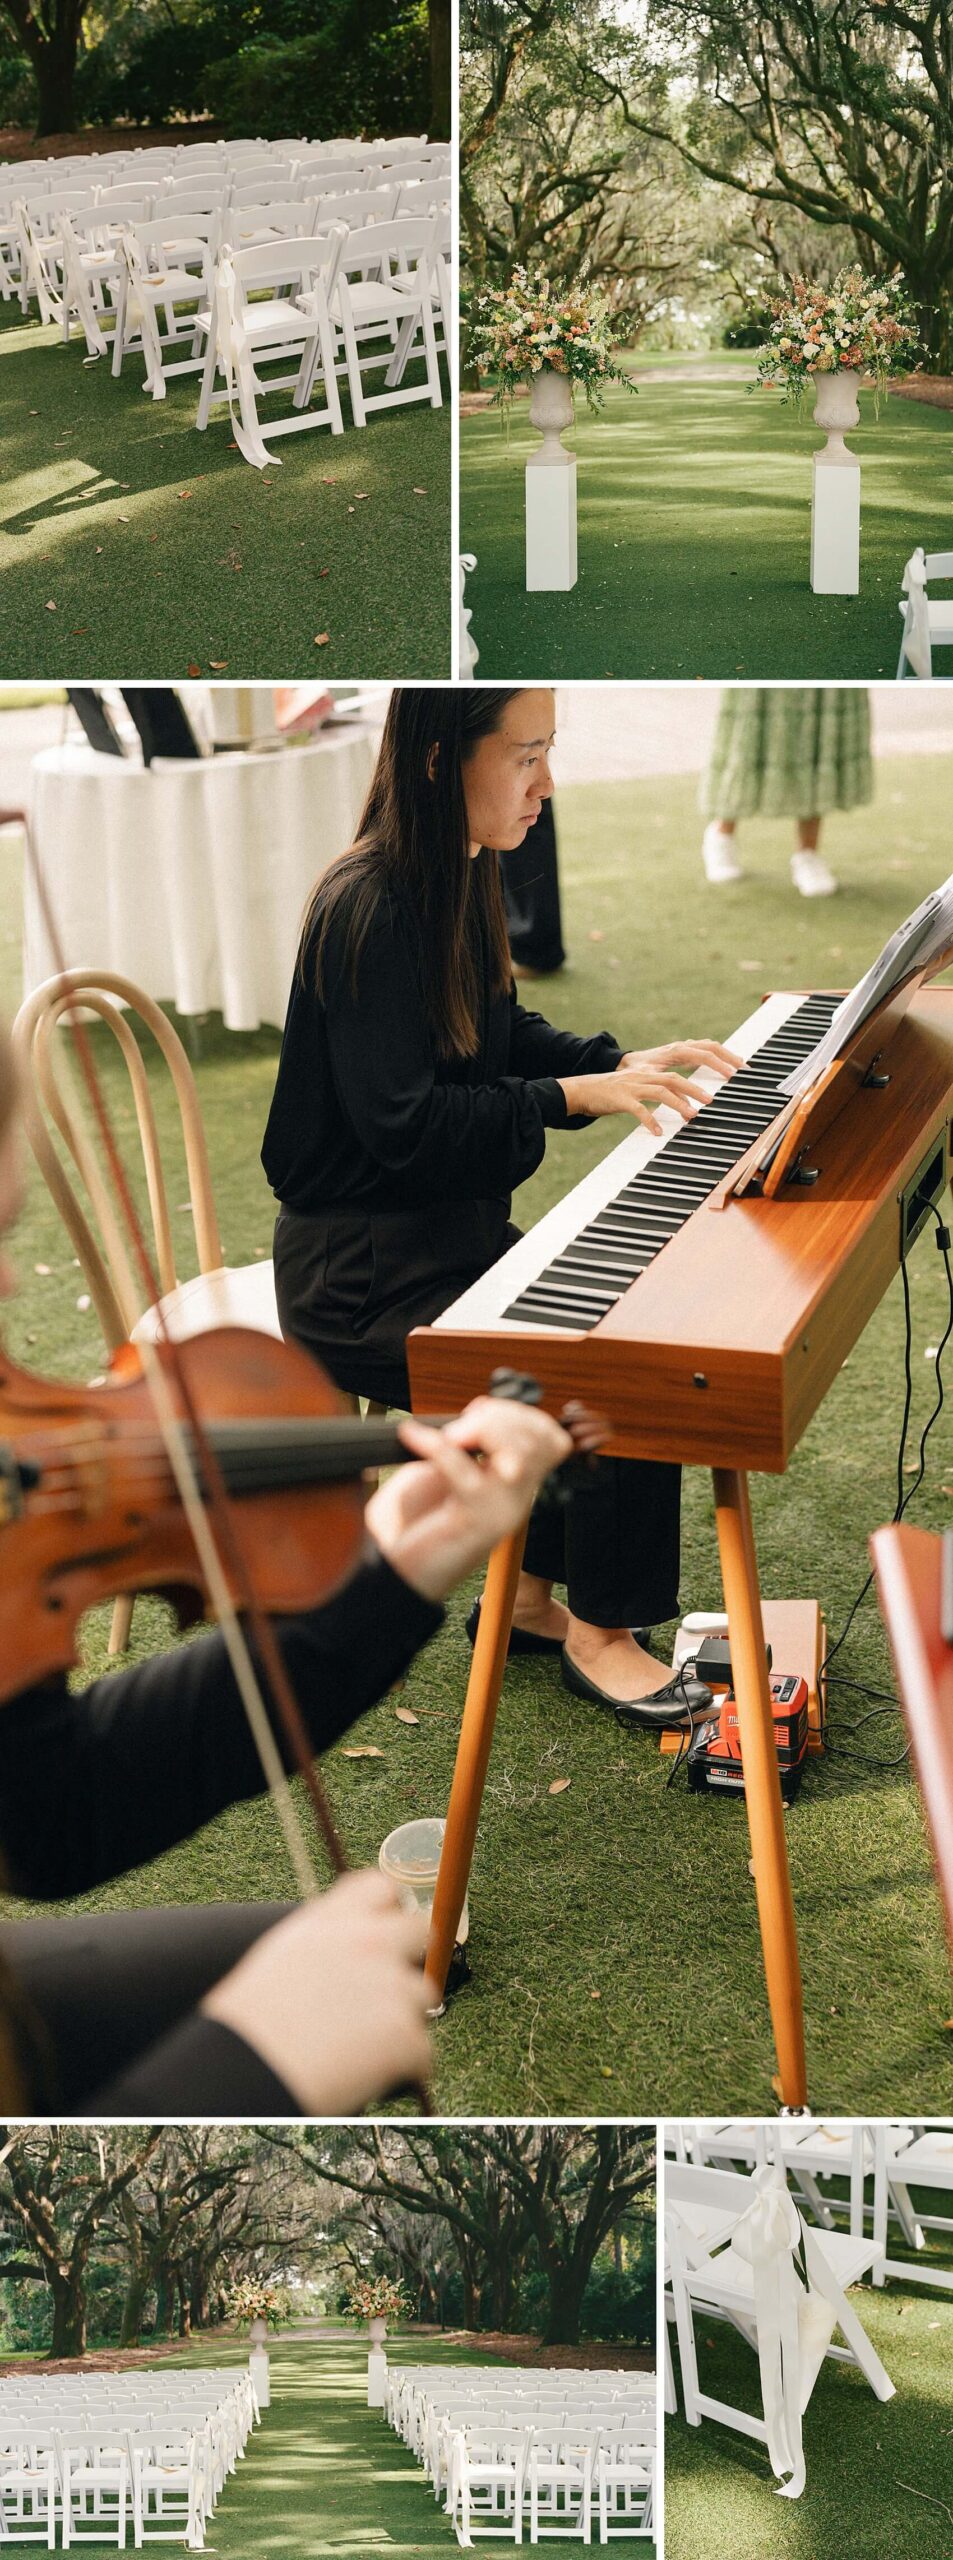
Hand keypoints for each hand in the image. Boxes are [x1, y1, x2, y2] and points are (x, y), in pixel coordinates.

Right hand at [201, 1869, 435, 2112]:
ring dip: (402, 2019)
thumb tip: (347, 1954)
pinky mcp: (406, 2034)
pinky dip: (403, 2069)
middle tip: (383, 1996)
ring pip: (421, 1996)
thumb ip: (323, 1943)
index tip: (379, 1936)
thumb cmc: (247, 2024)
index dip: (385, 1912)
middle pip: (418, 1932)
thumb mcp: (279, 1957)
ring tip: (361, 2048)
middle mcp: (368, 1942)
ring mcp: (392, 1986)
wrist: (243, 2072)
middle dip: (405, 1960)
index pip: (380, 1887)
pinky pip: (421, 2053)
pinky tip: (367, 2078)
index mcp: (331, 1919)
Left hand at [365, 1394, 572, 1602]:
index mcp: (515, 1486)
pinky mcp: (471, 1523)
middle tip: (463, 1423)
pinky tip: (411, 1435)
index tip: (478, 1411)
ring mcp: (499, 1513)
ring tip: (448, 1434)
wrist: (391, 1573)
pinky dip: (434, 1445)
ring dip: (482, 1430)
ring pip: (519, 1456)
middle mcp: (516, 1500)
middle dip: (503, 1416)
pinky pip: (464, 1472)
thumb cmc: (412, 1522)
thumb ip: (466, 1443)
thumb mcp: (444, 1471)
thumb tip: (475, 1416)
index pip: (550, 1439)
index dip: (519, 1415)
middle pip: (541, 1442)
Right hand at [558, 1039, 741, 1137]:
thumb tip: (687, 1101)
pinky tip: (657, 1132)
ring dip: (678, 1103)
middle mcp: (644, 1073)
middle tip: (712, 1101)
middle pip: (675, 1078)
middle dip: (695, 1089)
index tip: (724, 1075)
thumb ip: (663, 1090)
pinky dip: (649, 1120)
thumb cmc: (615, 1091)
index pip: (682, 1066)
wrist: (583, 1090)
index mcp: (651, 1068)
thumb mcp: (641, 1086)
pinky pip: (638, 1109)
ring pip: (660, 1091)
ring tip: (691, 1116)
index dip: (703, 1069)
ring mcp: (632, 1085)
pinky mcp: (620, 1098)